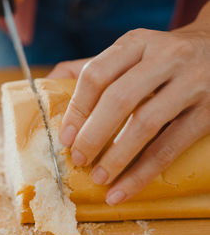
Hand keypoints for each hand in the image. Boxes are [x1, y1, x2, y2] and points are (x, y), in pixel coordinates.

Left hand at [50, 2, 209, 205]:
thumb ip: (87, 68)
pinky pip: (170, 148)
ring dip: (117, 158)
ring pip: (146, 124)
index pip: (97, 74)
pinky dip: (143, 173)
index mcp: (136, 43)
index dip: (77, 109)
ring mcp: (191, 84)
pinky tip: (123, 191)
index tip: (65, 137)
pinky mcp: (209, 113)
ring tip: (99, 179)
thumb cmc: (157, 59)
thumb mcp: (127, 52)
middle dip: (93, 135)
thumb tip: (40, 87)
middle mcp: (165, 58)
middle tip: (78, 159)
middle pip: (119, 99)